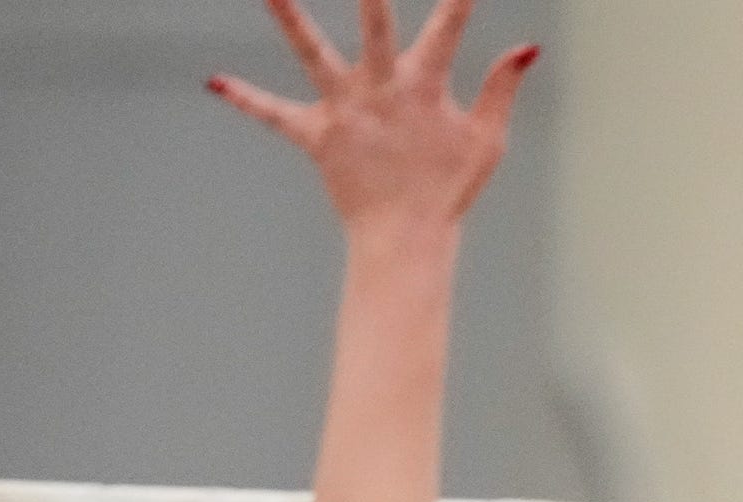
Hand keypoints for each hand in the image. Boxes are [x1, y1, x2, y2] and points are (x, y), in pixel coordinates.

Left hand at [211, 0, 537, 236]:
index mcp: (425, 88)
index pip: (449, 27)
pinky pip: (275, 116)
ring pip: (312, 53)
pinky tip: (213, 82)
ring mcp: (345, 111)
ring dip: (288, 16)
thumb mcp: (487, 139)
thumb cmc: (449, 188)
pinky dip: (245, 99)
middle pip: (376, 27)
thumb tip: (529, 47)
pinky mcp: (316, 136)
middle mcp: (381, 91)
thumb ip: (502, 88)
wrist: (406, 239)